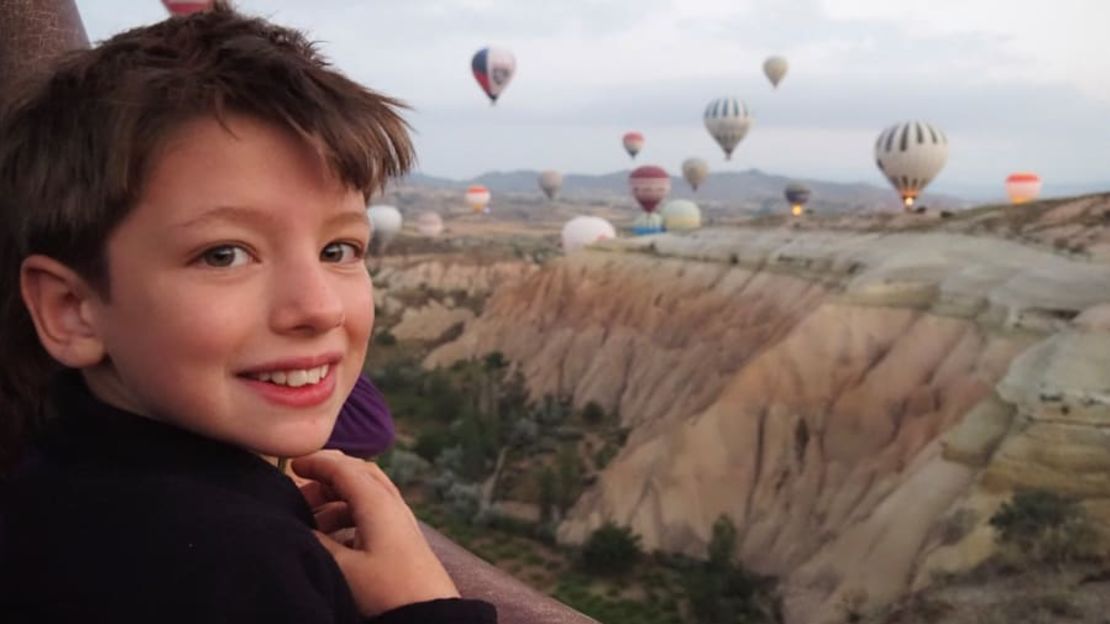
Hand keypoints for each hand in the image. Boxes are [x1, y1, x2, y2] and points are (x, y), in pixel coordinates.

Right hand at [292, 451, 459, 615]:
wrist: (429, 614)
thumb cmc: (387, 590)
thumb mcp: (344, 568)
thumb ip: (318, 542)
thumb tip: (299, 527)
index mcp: (377, 503)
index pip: (344, 468)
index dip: (316, 463)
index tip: (292, 464)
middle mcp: (391, 504)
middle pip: (357, 473)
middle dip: (327, 476)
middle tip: (299, 491)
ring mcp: (399, 519)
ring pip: (364, 493)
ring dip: (336, 499)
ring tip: (310, 519)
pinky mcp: (401, 536)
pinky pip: (371, 512)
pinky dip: (348, 514)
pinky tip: (332, 536)